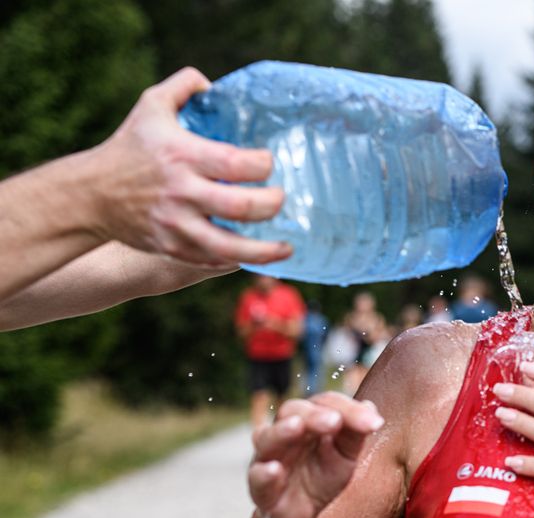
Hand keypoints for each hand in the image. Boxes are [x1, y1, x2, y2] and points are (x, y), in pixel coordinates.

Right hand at [88, 67, 291, 266]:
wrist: (91, 194)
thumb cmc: (129, 146)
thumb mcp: (151, 105)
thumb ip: (184, 86)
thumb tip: (214, 84)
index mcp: (182, 155)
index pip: (237, 163)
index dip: (263, 165)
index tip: (269, 163)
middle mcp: (181, 192)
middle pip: (241, 207)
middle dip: (272, 204)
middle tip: (281, 198)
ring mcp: (177, 225)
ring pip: (230, 246)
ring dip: (264, 250)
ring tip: (286, 247)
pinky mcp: (172, 248)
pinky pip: (213, 261)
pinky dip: (237, 259)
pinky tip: (255, 254)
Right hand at [248, 393, 383, 517]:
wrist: (302, 515)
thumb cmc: (322, 477)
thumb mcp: (346, 456)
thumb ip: (355, 434)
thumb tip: (370, 407)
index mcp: (307, 421)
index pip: (325, 404)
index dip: (348, 409)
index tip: (374, 423)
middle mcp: (283, 433)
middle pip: (293, 412)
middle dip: (315, 415)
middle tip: (335, 421)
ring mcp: (268, 458)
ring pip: (268, 439)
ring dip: (282, 432)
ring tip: (297, 427)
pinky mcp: (260, 488)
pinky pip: (256, 478)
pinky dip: (264, 473)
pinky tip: (275, 470)